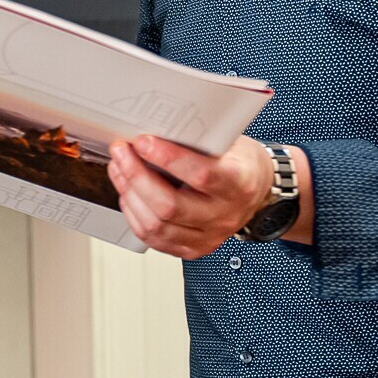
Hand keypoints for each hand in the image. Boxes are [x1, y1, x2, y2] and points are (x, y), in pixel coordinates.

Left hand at [105, 134, 273, 259]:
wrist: (257, 193)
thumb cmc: (239, 163)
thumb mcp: (230, 143)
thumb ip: (198, 140)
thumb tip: (155, 129)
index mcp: (238, 184)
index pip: (202, 175)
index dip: (168, 158)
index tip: (143, 141)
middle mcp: (223, 215)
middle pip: (170, 205)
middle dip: (136, 176)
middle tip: (121, 152)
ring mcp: (208, 237)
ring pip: (156, 225)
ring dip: (129, 194)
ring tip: (120, 169)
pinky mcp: (192, 249)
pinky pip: (154, 239)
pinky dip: (134, 214)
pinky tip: (129, 194)